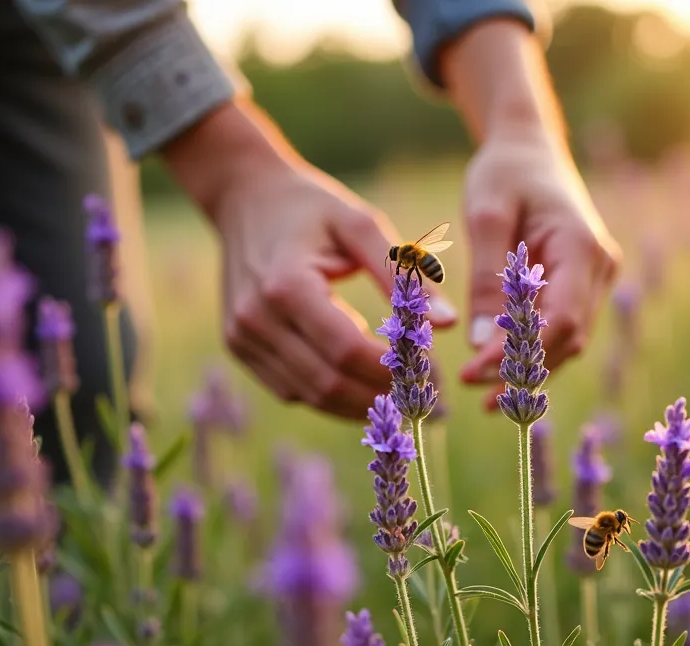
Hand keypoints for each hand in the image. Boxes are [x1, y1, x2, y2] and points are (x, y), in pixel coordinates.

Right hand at [162, 100, 457, 418]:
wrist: (243, 197)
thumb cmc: (310, 207)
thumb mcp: (359, 225)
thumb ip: (403, 274)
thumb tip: (449, 323)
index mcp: (287, 284)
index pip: (347, 350)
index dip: (394, 370)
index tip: (434, 373)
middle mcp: (257, 318)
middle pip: (329, 382)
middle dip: (383, 395)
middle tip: (427, 395)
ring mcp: (242, 337)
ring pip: (311, 396)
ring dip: (361, 404)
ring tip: (404, 396)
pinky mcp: (239, 347)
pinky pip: (292, 390)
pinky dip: (332, 397)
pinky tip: (365, 387)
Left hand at [457, 130, 620, 402]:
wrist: (529, 149)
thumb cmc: (504, 174)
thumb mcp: (485, 216)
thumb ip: (485, 277)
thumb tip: (480, 344)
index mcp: (581, 246)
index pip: (558, 318)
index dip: (518, 354)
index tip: (472, 373)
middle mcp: (600, 266)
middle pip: (567, 337)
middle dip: (522, 370)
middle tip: (473, 392)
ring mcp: (596, 277)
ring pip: (567, 340)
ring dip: (528, 368)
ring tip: (483, 396)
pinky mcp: (582, 284)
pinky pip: (561, 327)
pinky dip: (532, 351)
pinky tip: (498, 371)